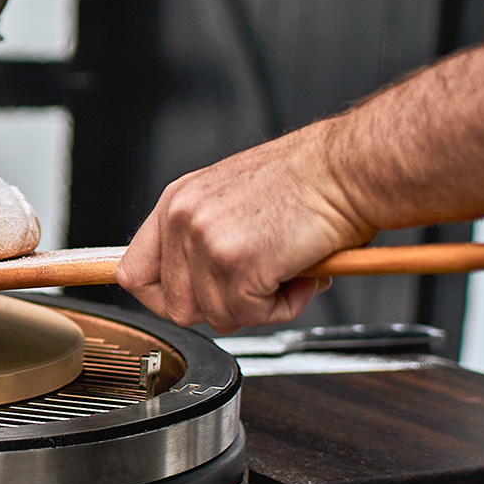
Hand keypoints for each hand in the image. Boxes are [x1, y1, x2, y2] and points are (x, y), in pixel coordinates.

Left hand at [114, 121, 376, 332]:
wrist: (349, 168)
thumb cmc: (308, 182)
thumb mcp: (230, 199)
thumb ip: (203, 238)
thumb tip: (193, 288)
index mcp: (176, 202)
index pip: (134, 273)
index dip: (161, 299)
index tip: (191, 303)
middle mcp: (183, 219)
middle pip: (176, 307)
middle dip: (222, 308)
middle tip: (260, 287)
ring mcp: (207, 242)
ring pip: (217, 316)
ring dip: (259, 308)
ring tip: (288, 274)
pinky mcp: (239, 265)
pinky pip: (253, 316)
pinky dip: (283, 308)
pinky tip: (301, 277)